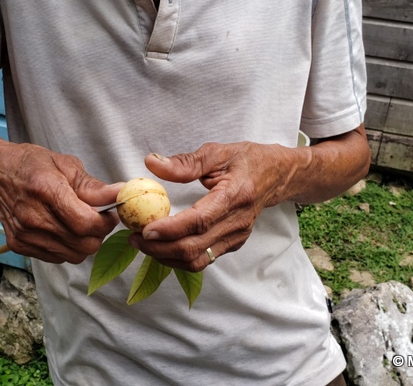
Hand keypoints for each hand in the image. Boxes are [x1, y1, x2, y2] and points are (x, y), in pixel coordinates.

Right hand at [0, 139, 121, 263]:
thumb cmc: (31, 164)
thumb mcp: (65, 165)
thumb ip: (93, 186)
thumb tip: (120, 194)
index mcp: (46, 190)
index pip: (86, 223)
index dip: (105, 223)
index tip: (109, 215)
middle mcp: (33, 216)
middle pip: (83, 244)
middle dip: (98, 234)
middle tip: (97, 220)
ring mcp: (24, 234)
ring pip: (73, 255)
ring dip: (84, 243)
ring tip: (79, 223)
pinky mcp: (19, 245)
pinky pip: (58, 258)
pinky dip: (67, 247)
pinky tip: (62, 229)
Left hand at [129, 142, 301, 271]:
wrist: (277, 175)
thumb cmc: (247, 160)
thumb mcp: (217, 152)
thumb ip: (185, 162)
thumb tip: (152, 164)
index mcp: (235, 196)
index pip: (199, 221)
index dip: (171, 229)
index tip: (145, 228)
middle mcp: (237, 222)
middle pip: (194, 247)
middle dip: (160, 247)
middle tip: (135, 237)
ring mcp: (236, 237)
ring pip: (197, 260)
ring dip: (166, 257)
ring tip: (144, 243)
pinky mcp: (233, 244)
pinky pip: (203, 259)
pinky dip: (178, 257)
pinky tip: (162, 245)